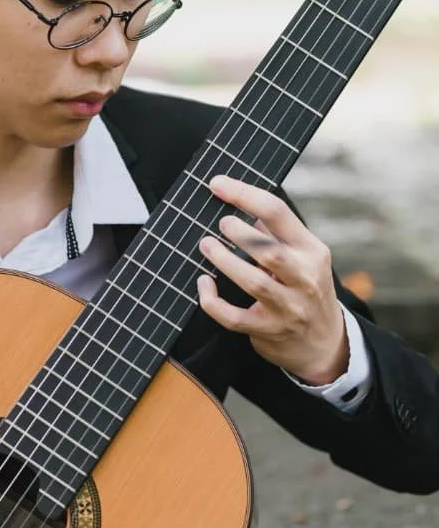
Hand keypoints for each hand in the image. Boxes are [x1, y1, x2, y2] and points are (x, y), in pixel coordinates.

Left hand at [196, 175, 348, 384]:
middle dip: (239, 233)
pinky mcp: (268, 330)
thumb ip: (277, 232)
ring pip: (253, 283)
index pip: (278, 213)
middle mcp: (304, 278)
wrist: (325, 343)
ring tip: (206, 245)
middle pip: (269, 251)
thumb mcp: (306, 256)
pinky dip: (213, 301)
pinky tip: (203, 283)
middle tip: (221, 222)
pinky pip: (234, 317)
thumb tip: (242, 203)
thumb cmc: (307, 288)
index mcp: (312, 251)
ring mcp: (287, 307)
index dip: (244, 195)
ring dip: (224, 261)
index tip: (218, 184)